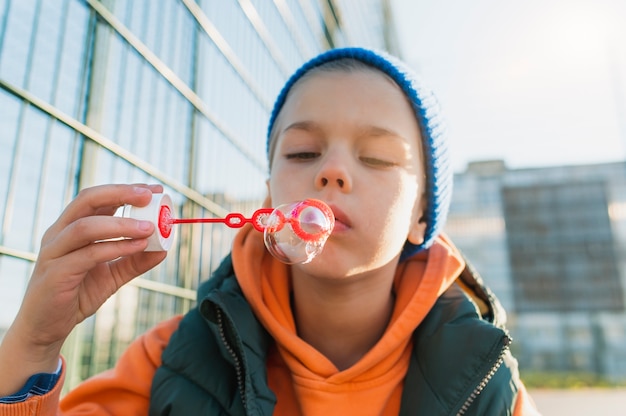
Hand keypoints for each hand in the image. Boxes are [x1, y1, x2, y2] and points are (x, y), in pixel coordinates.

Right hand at [0, 184, 166, 395]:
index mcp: (72, 227)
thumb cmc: (77, 295)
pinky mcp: (55, 274)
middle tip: (149, 195)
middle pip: (88, 200)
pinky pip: (87, 255)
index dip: (126, 190)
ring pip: (86, 226)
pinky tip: (137, 246)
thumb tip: (163, 248)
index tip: (155, 189)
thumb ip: (135, 261)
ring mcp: (54, 252)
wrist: (46, 328)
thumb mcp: (113, 275)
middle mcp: (60, 233)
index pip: (99, 198)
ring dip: (121, 224)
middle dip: (120, 194)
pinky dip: (114, 247)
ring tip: (149, 227)